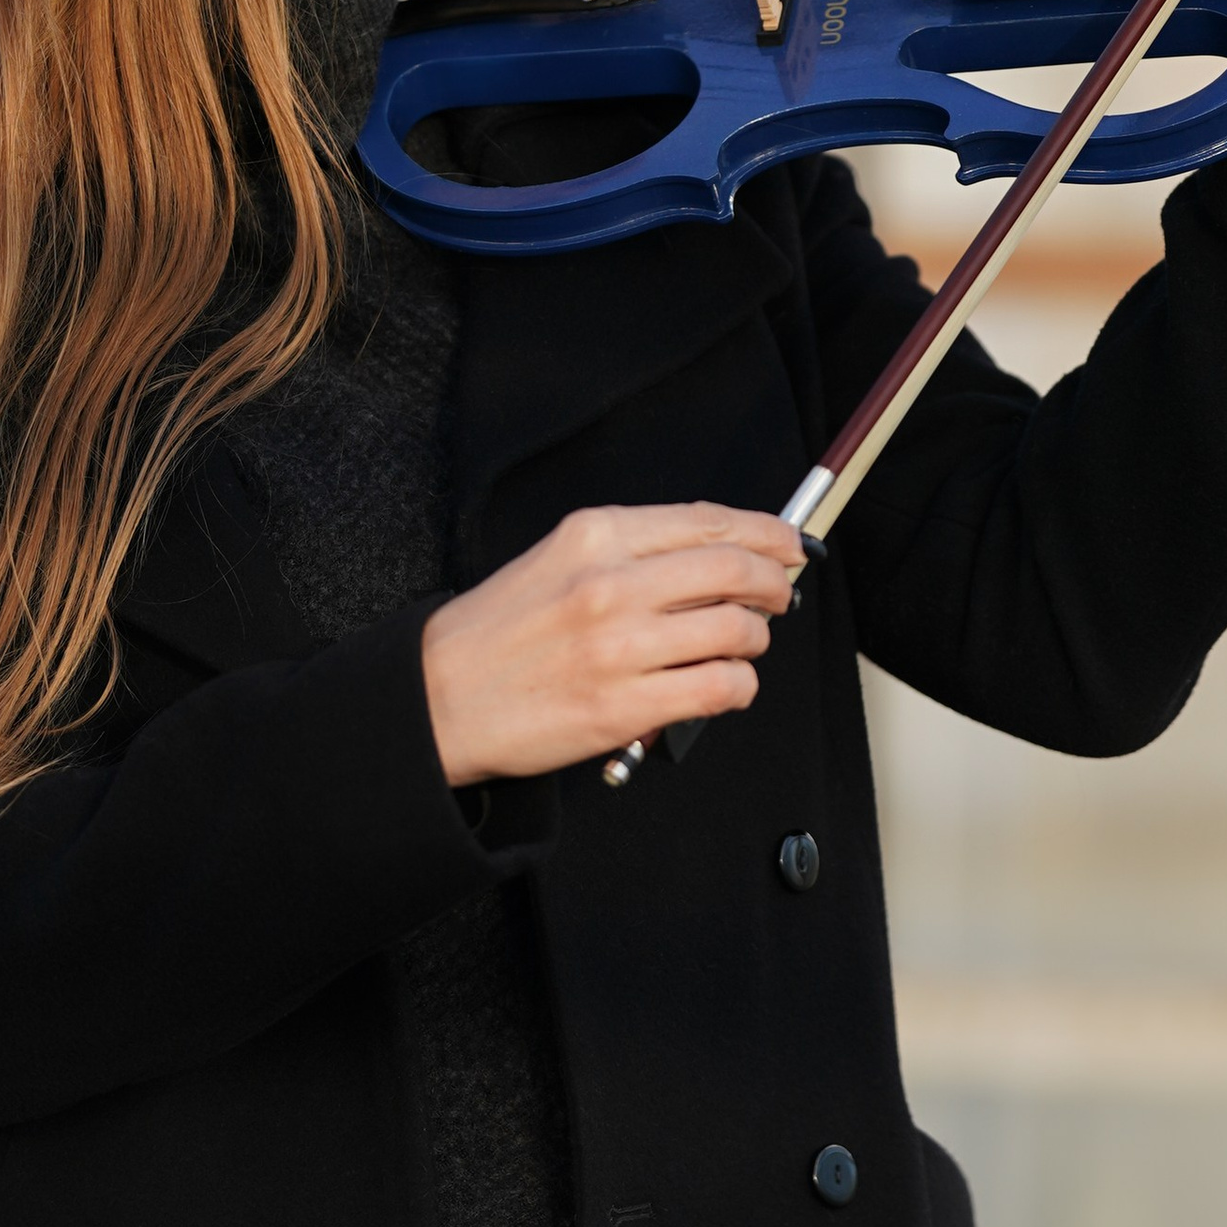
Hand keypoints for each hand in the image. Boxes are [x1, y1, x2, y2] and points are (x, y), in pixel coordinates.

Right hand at [420, 502, 805, 783]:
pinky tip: (724, 686)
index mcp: (594, 535)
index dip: (764, 532)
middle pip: (734, 568)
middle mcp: (610, 582)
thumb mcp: (557, 559)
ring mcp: (620, 645)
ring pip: (737, 630)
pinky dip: (738, 687)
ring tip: (742, 646)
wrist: (438, 699)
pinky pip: (720, 688)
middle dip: (773, 583)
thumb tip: (719, 554)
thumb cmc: (497, 634)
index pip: (707, 521)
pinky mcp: (625, 705)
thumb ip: (633, 552)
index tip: (788, 544)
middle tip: (778, 596)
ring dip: (755, 639)